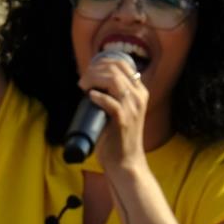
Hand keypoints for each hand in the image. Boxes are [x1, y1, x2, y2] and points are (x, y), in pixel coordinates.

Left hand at [79, 51, 148, 175]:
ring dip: (94, 79)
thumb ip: (114, 96)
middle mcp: (139, 97)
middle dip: (95, 69)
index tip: (89, 69)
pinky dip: (98, 97)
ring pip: (114, 81)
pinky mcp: (123, 121)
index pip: (123, 64)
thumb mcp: (122, 110)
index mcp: (140, 92)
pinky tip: (90, 96)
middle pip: (116, 69)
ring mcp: (132, 109)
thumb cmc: (119, 137)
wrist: (126, 161)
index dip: (103, 61)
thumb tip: (91, 83)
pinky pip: (110, 102)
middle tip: (83, 80)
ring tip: (84, 86)